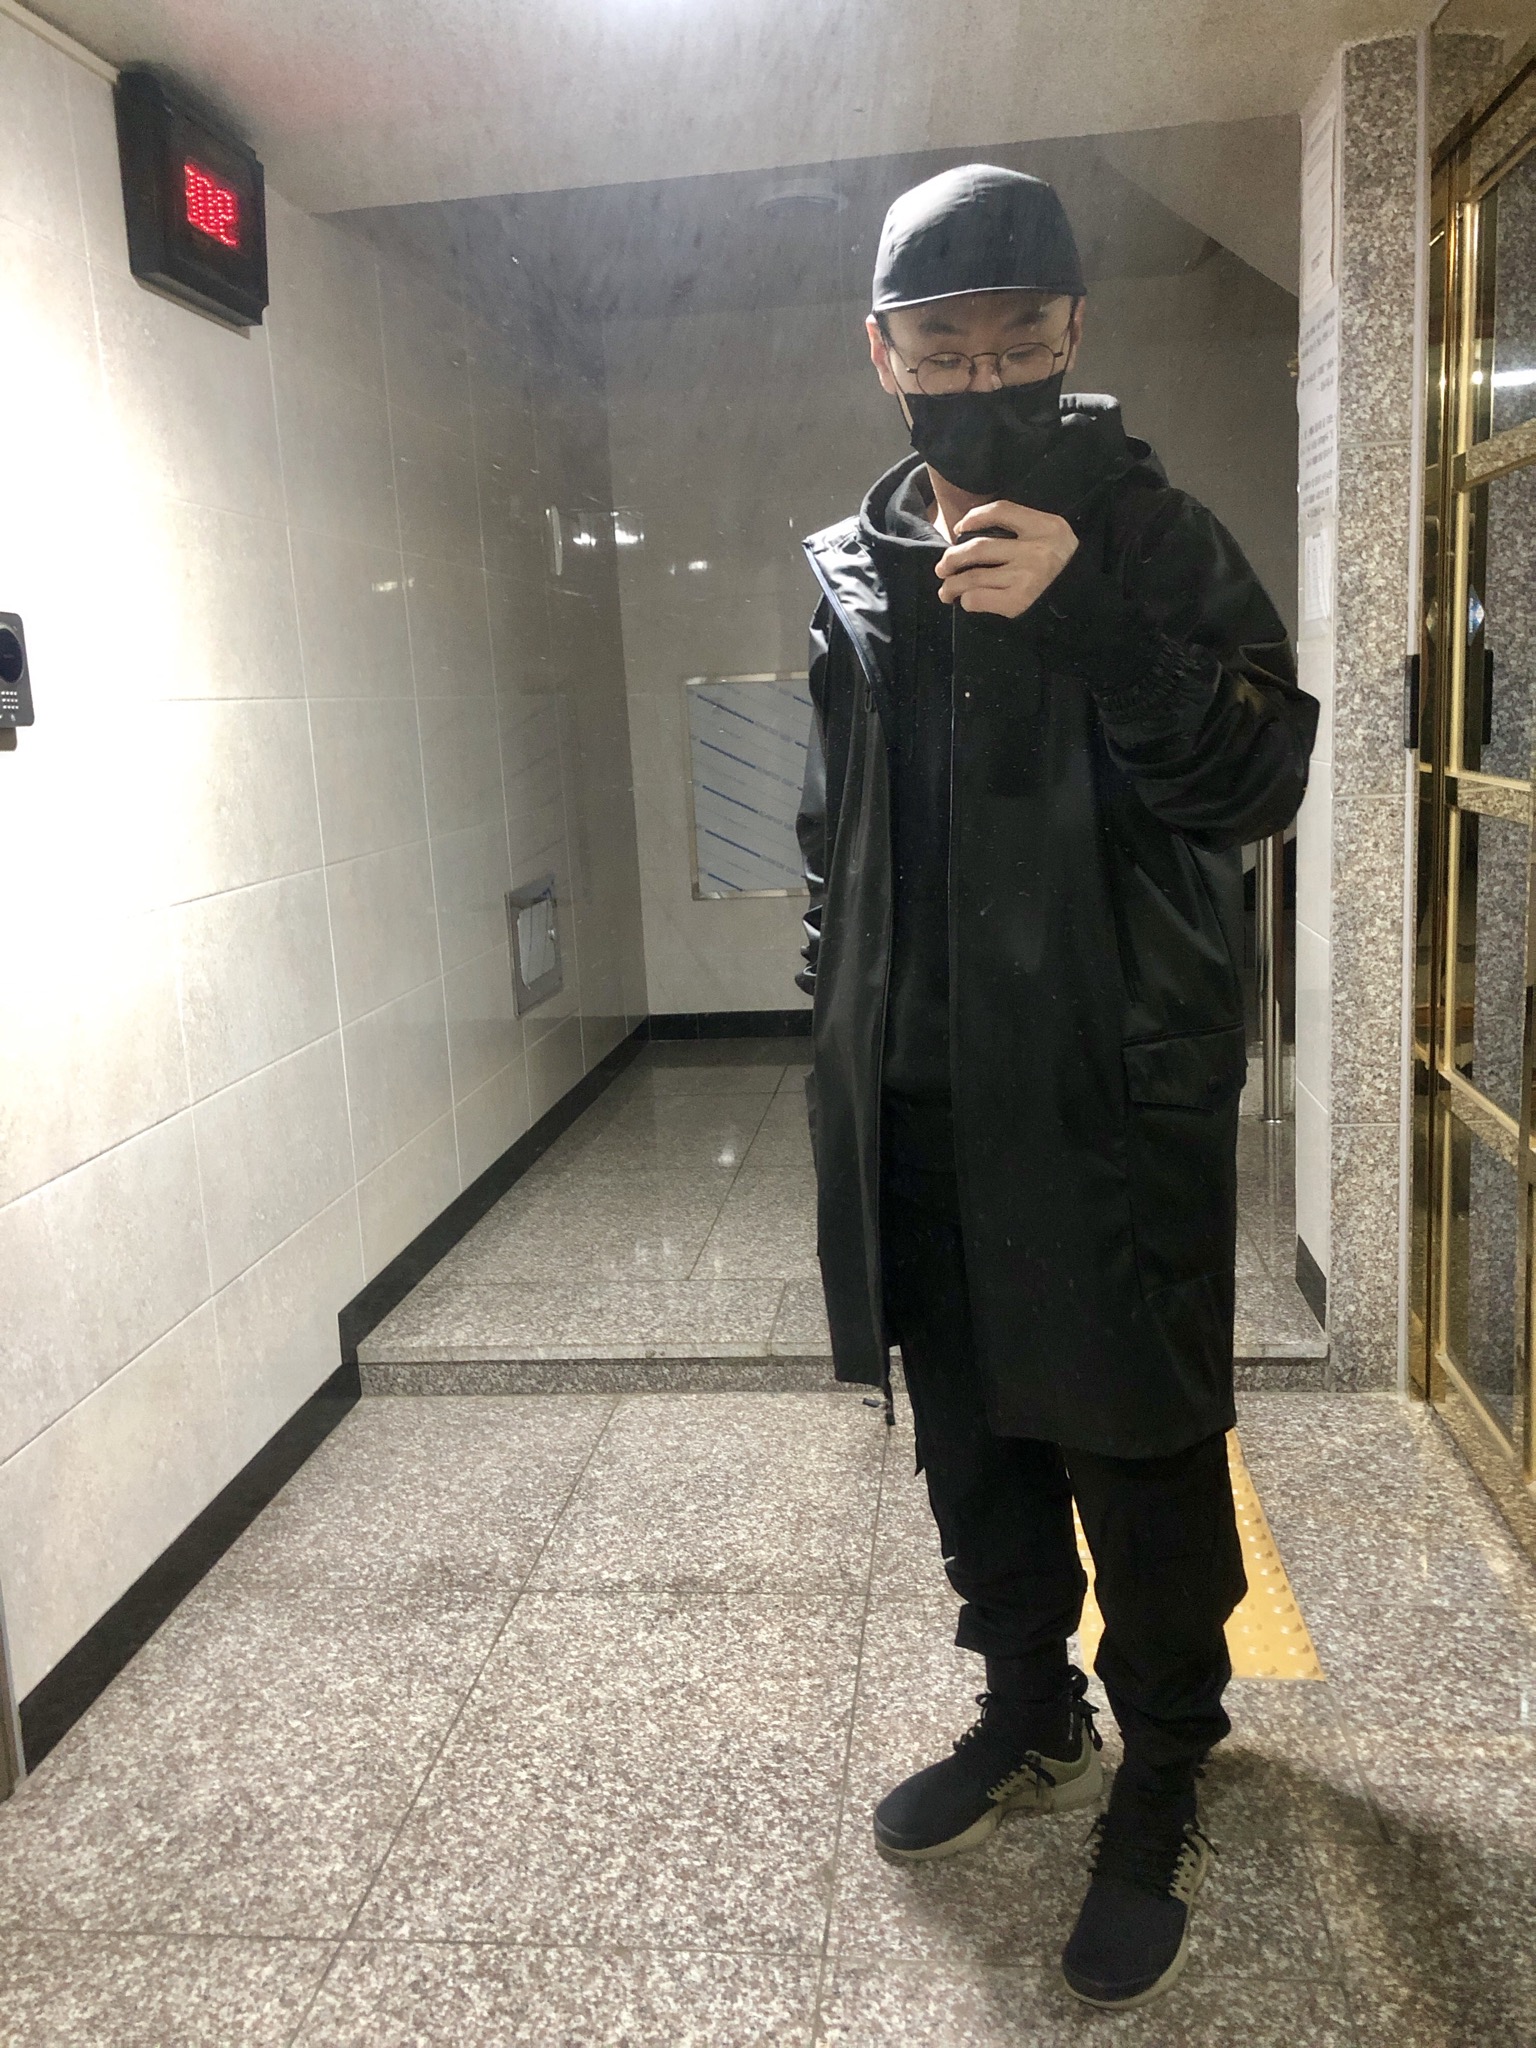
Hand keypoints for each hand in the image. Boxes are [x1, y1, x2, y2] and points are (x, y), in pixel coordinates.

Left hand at [936, 501, 1077, 616]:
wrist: (1084, 606)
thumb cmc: (1062, 570)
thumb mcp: (1054, 537)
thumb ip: (1024, 529)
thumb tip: (973, 532)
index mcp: (1045, 527)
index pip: (1000, 510)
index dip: (974, 517)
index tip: (959, 528)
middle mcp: (1035, 550)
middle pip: (978, 548)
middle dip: (952, 558)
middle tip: (942, 567)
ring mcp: (1026, 577)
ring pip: (973, 577)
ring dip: (951, 585)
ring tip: (946, 590)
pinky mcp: (1018, 602)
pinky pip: (978, 598)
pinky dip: (967, 601)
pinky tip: (967, 602)